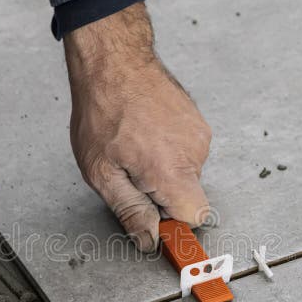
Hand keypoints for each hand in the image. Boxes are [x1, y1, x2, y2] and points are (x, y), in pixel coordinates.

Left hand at [64, 3, 210, 251]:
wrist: (116, 61)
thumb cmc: (103, 111)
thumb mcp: (102, 172)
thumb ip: (130, 211)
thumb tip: (150, 240)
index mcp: (171, 170)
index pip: (196, 216)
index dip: (173, 222)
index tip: (154, 217)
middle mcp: (194, 152)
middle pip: (188, 195)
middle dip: (161, 193)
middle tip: (130, 170)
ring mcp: (200, 134)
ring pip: (187, 173)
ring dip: (163, 169)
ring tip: (135, 145)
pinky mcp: (198, 121)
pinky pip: (188, 151)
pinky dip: (168, 149)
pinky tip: (146, 132)